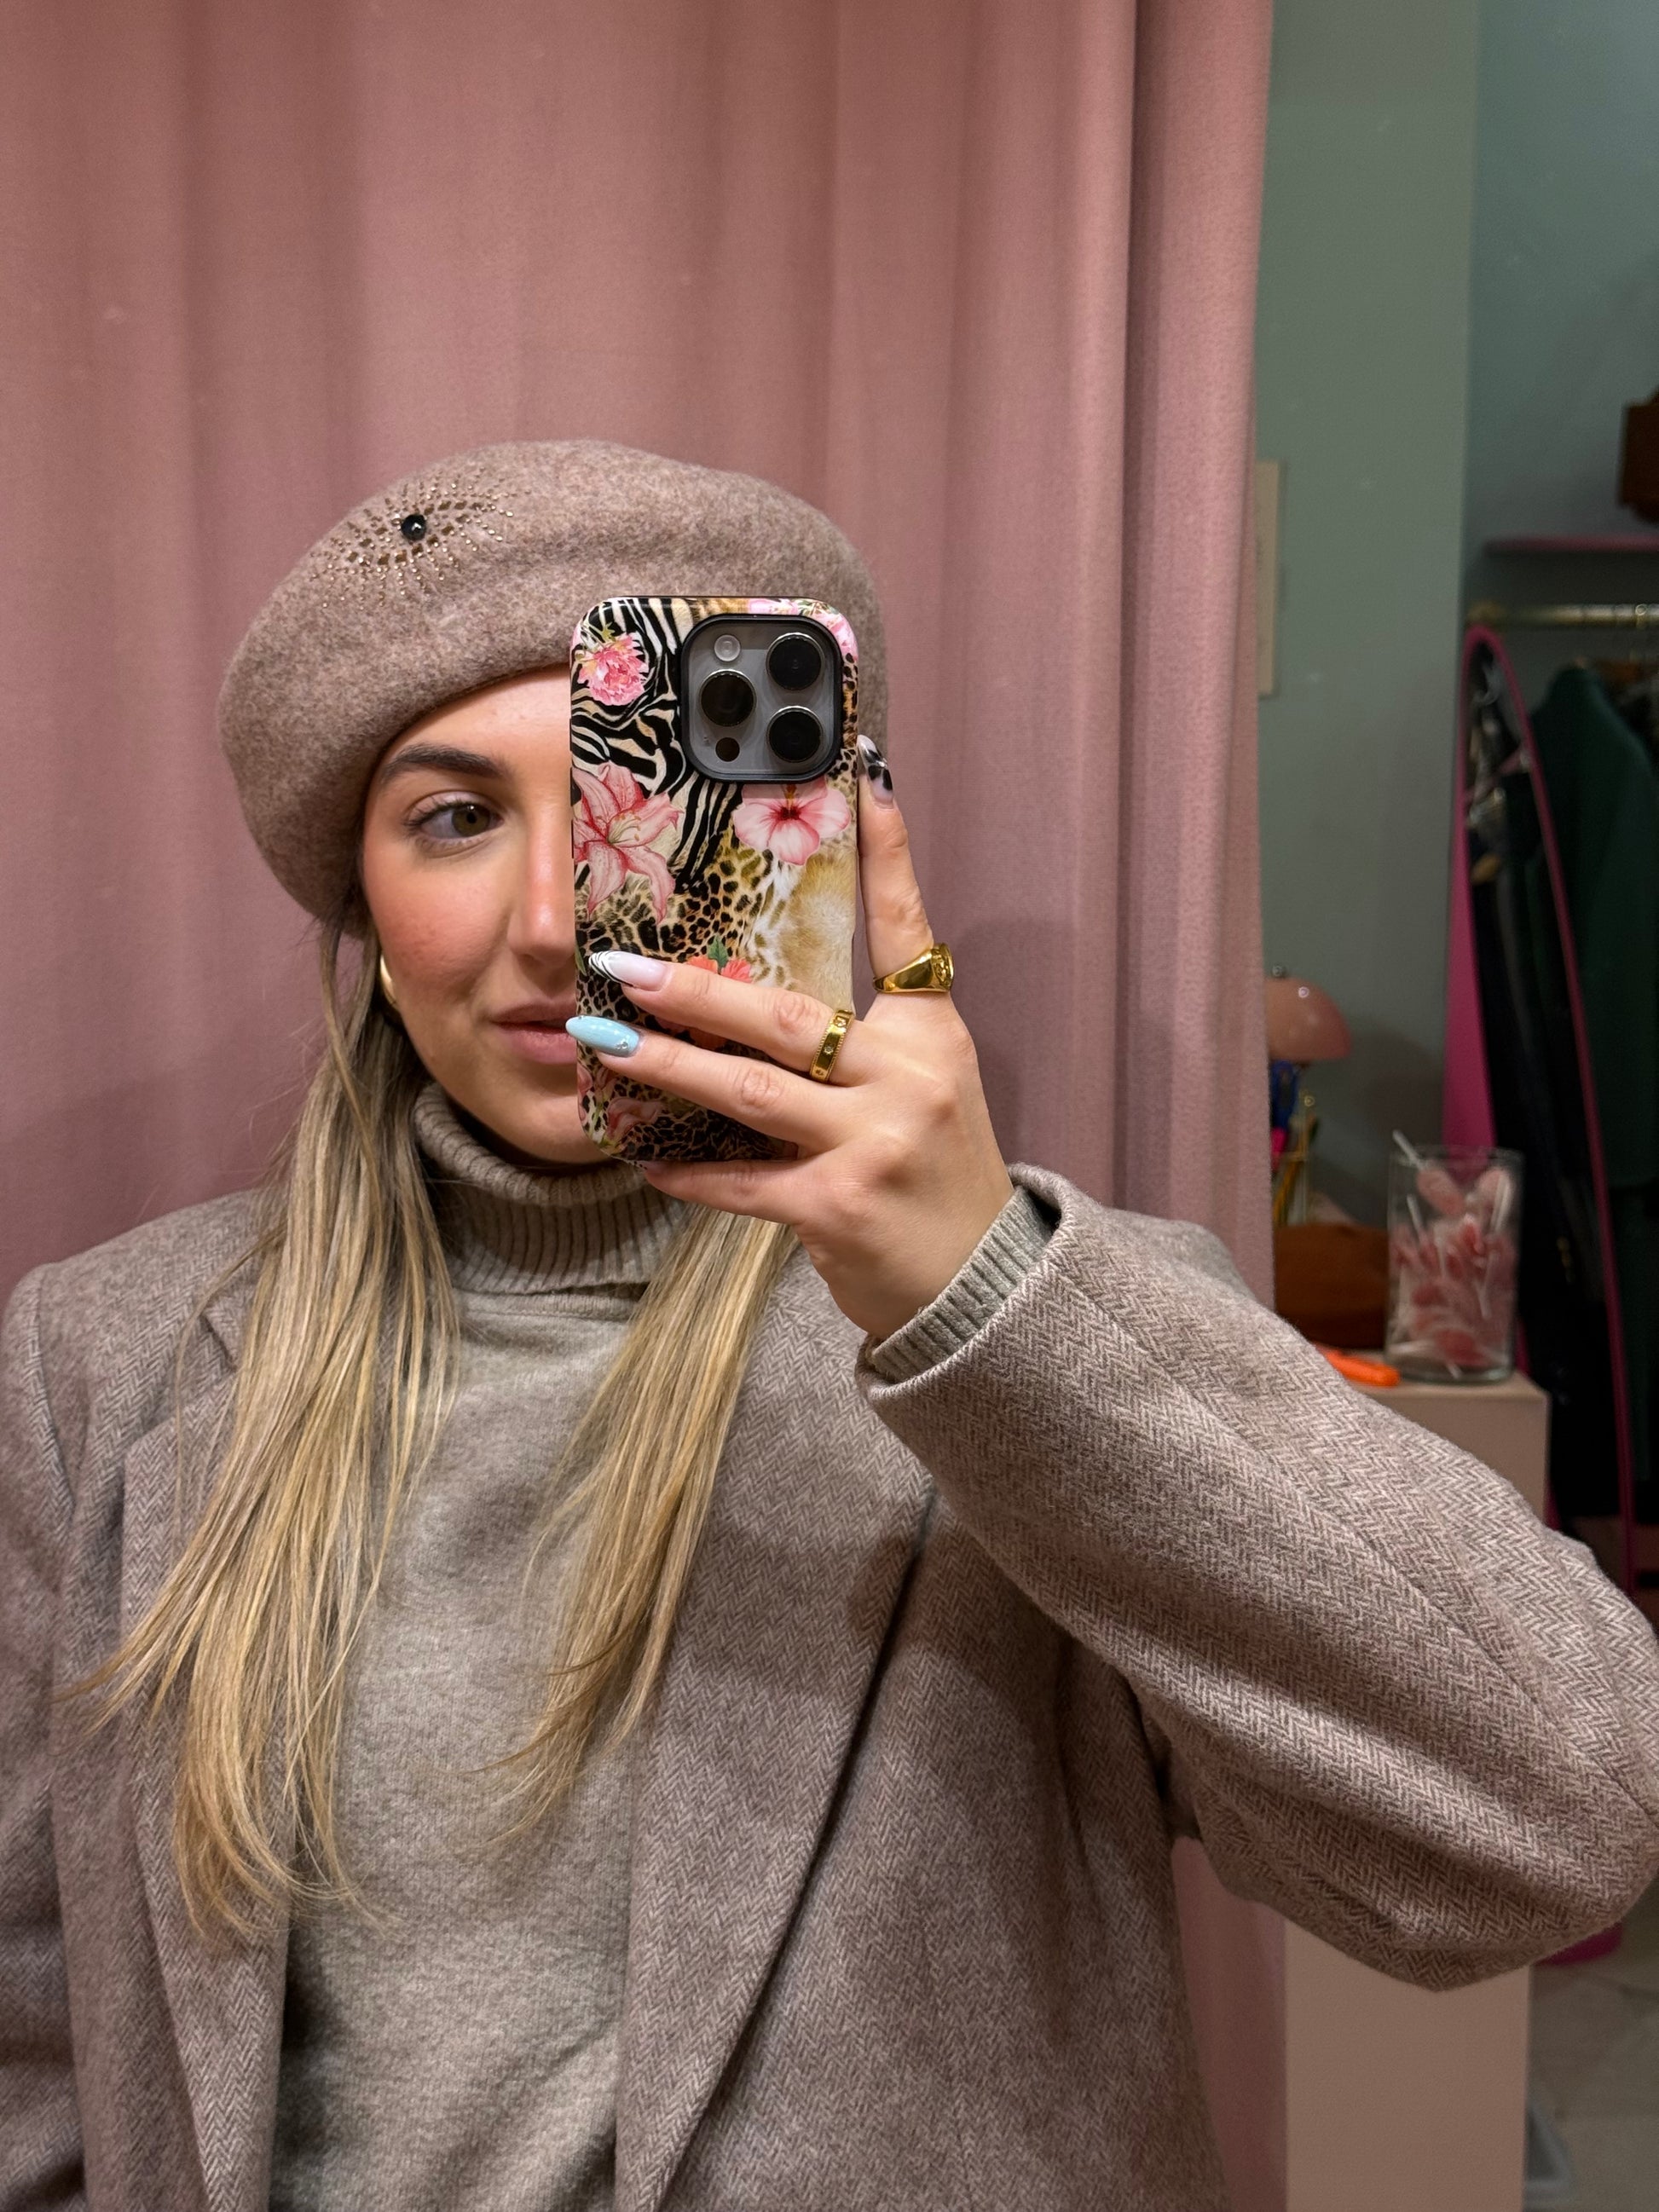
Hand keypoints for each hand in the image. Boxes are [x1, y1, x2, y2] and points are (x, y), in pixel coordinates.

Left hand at [572, 759, 1013, 1339]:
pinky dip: (690, 1172)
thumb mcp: (922, 1090)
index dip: (888, 855)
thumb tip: (747, 1002)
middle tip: (622, 967)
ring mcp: (875, 1143)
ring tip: (605, 1046)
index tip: (866, 780)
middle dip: (695, 990)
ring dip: (667, 1067)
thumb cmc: (936, 1177)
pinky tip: (647, 1160)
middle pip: (787, 1017)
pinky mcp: (839, 1207)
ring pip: (750, 1092)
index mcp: (933, 1035)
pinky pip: (743, 1181)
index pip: (907, 930)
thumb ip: (859, 1044)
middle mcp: (910, 1078)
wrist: (978, 1284)